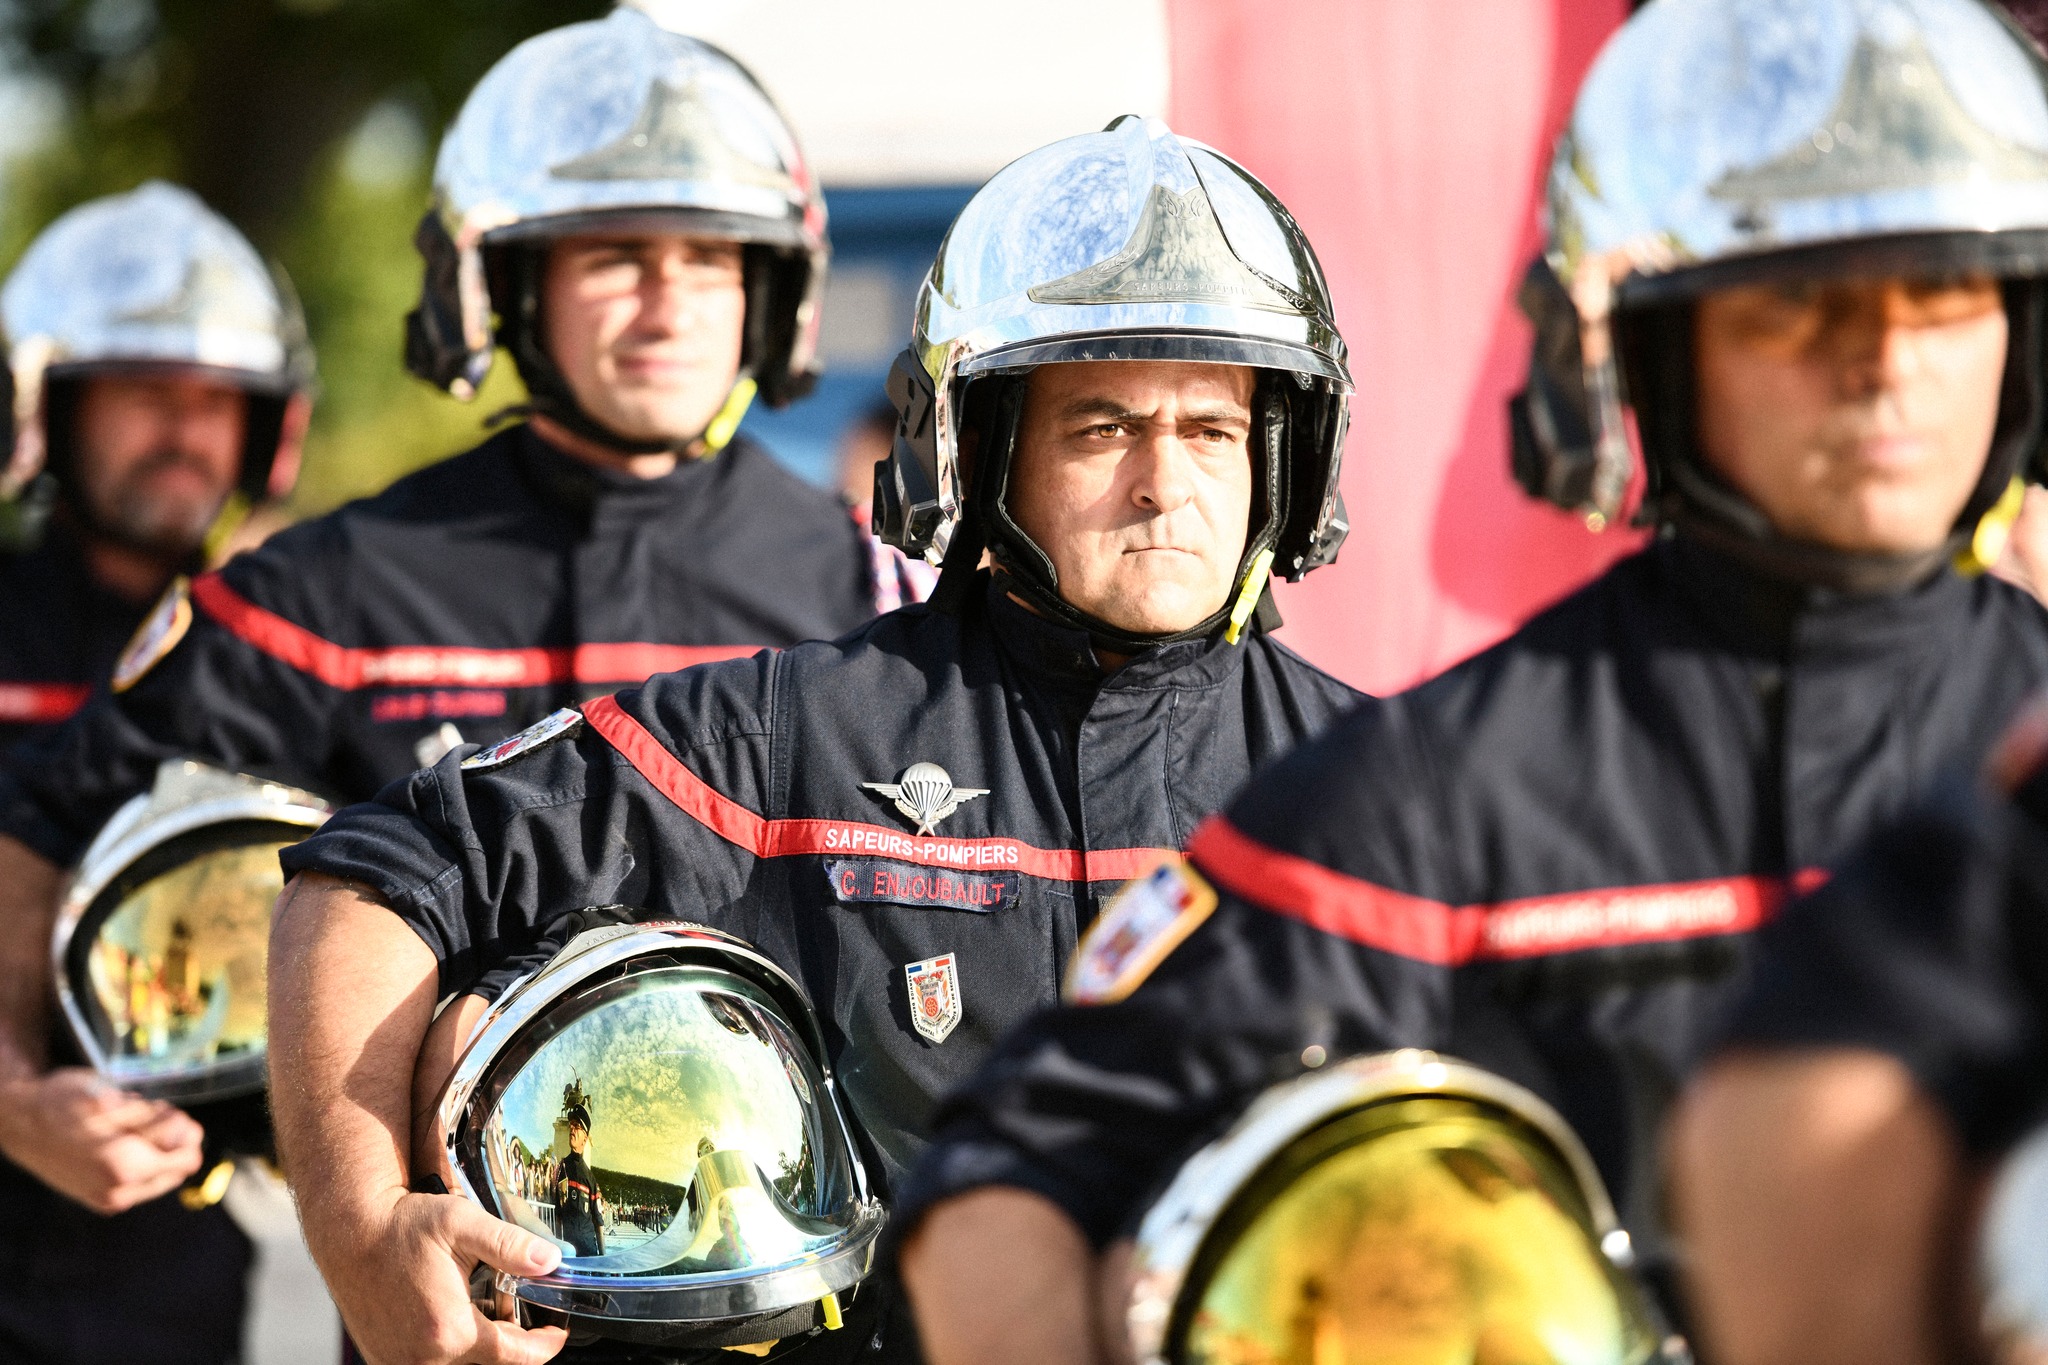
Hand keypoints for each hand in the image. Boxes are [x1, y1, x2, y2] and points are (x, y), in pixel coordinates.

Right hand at [0, 1067, 203, 1212]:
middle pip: (175, 1168)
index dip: (183, 1131)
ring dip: (150, 1151)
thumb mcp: (114, 1102)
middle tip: (139, 1118)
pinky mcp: (98, 1201)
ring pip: (157, 1175)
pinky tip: (112, 1143)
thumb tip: (191, 1137)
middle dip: (167, 1142)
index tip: (162, 1114)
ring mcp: (107, 1201)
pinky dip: (134, 1161)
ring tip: (121, 1129)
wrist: (19, 1123)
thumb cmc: (64, 1103)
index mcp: (125, 1167)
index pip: (188, 1157)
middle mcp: (118, 1193)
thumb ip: (158, 1123)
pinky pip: (137, 1181)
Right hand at [322, 1189, 566, 1364]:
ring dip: (476, 1341)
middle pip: (486, 1360)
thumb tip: (551, 1262)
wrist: (348, 1232)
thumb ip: (511, 1246)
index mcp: (449, 1330)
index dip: (543, 1346)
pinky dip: (447, 1342)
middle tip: (519, 1307)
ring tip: (483, 1305)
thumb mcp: (463, 1224)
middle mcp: (423, 1356)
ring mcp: (399, 1361)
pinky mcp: (383, 1357)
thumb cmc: (400, 1227)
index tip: (557, 1334)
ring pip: (458, 1362)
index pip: (515, 1355)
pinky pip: (429, 1359)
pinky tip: (448, 1312)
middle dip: (509, 1338)